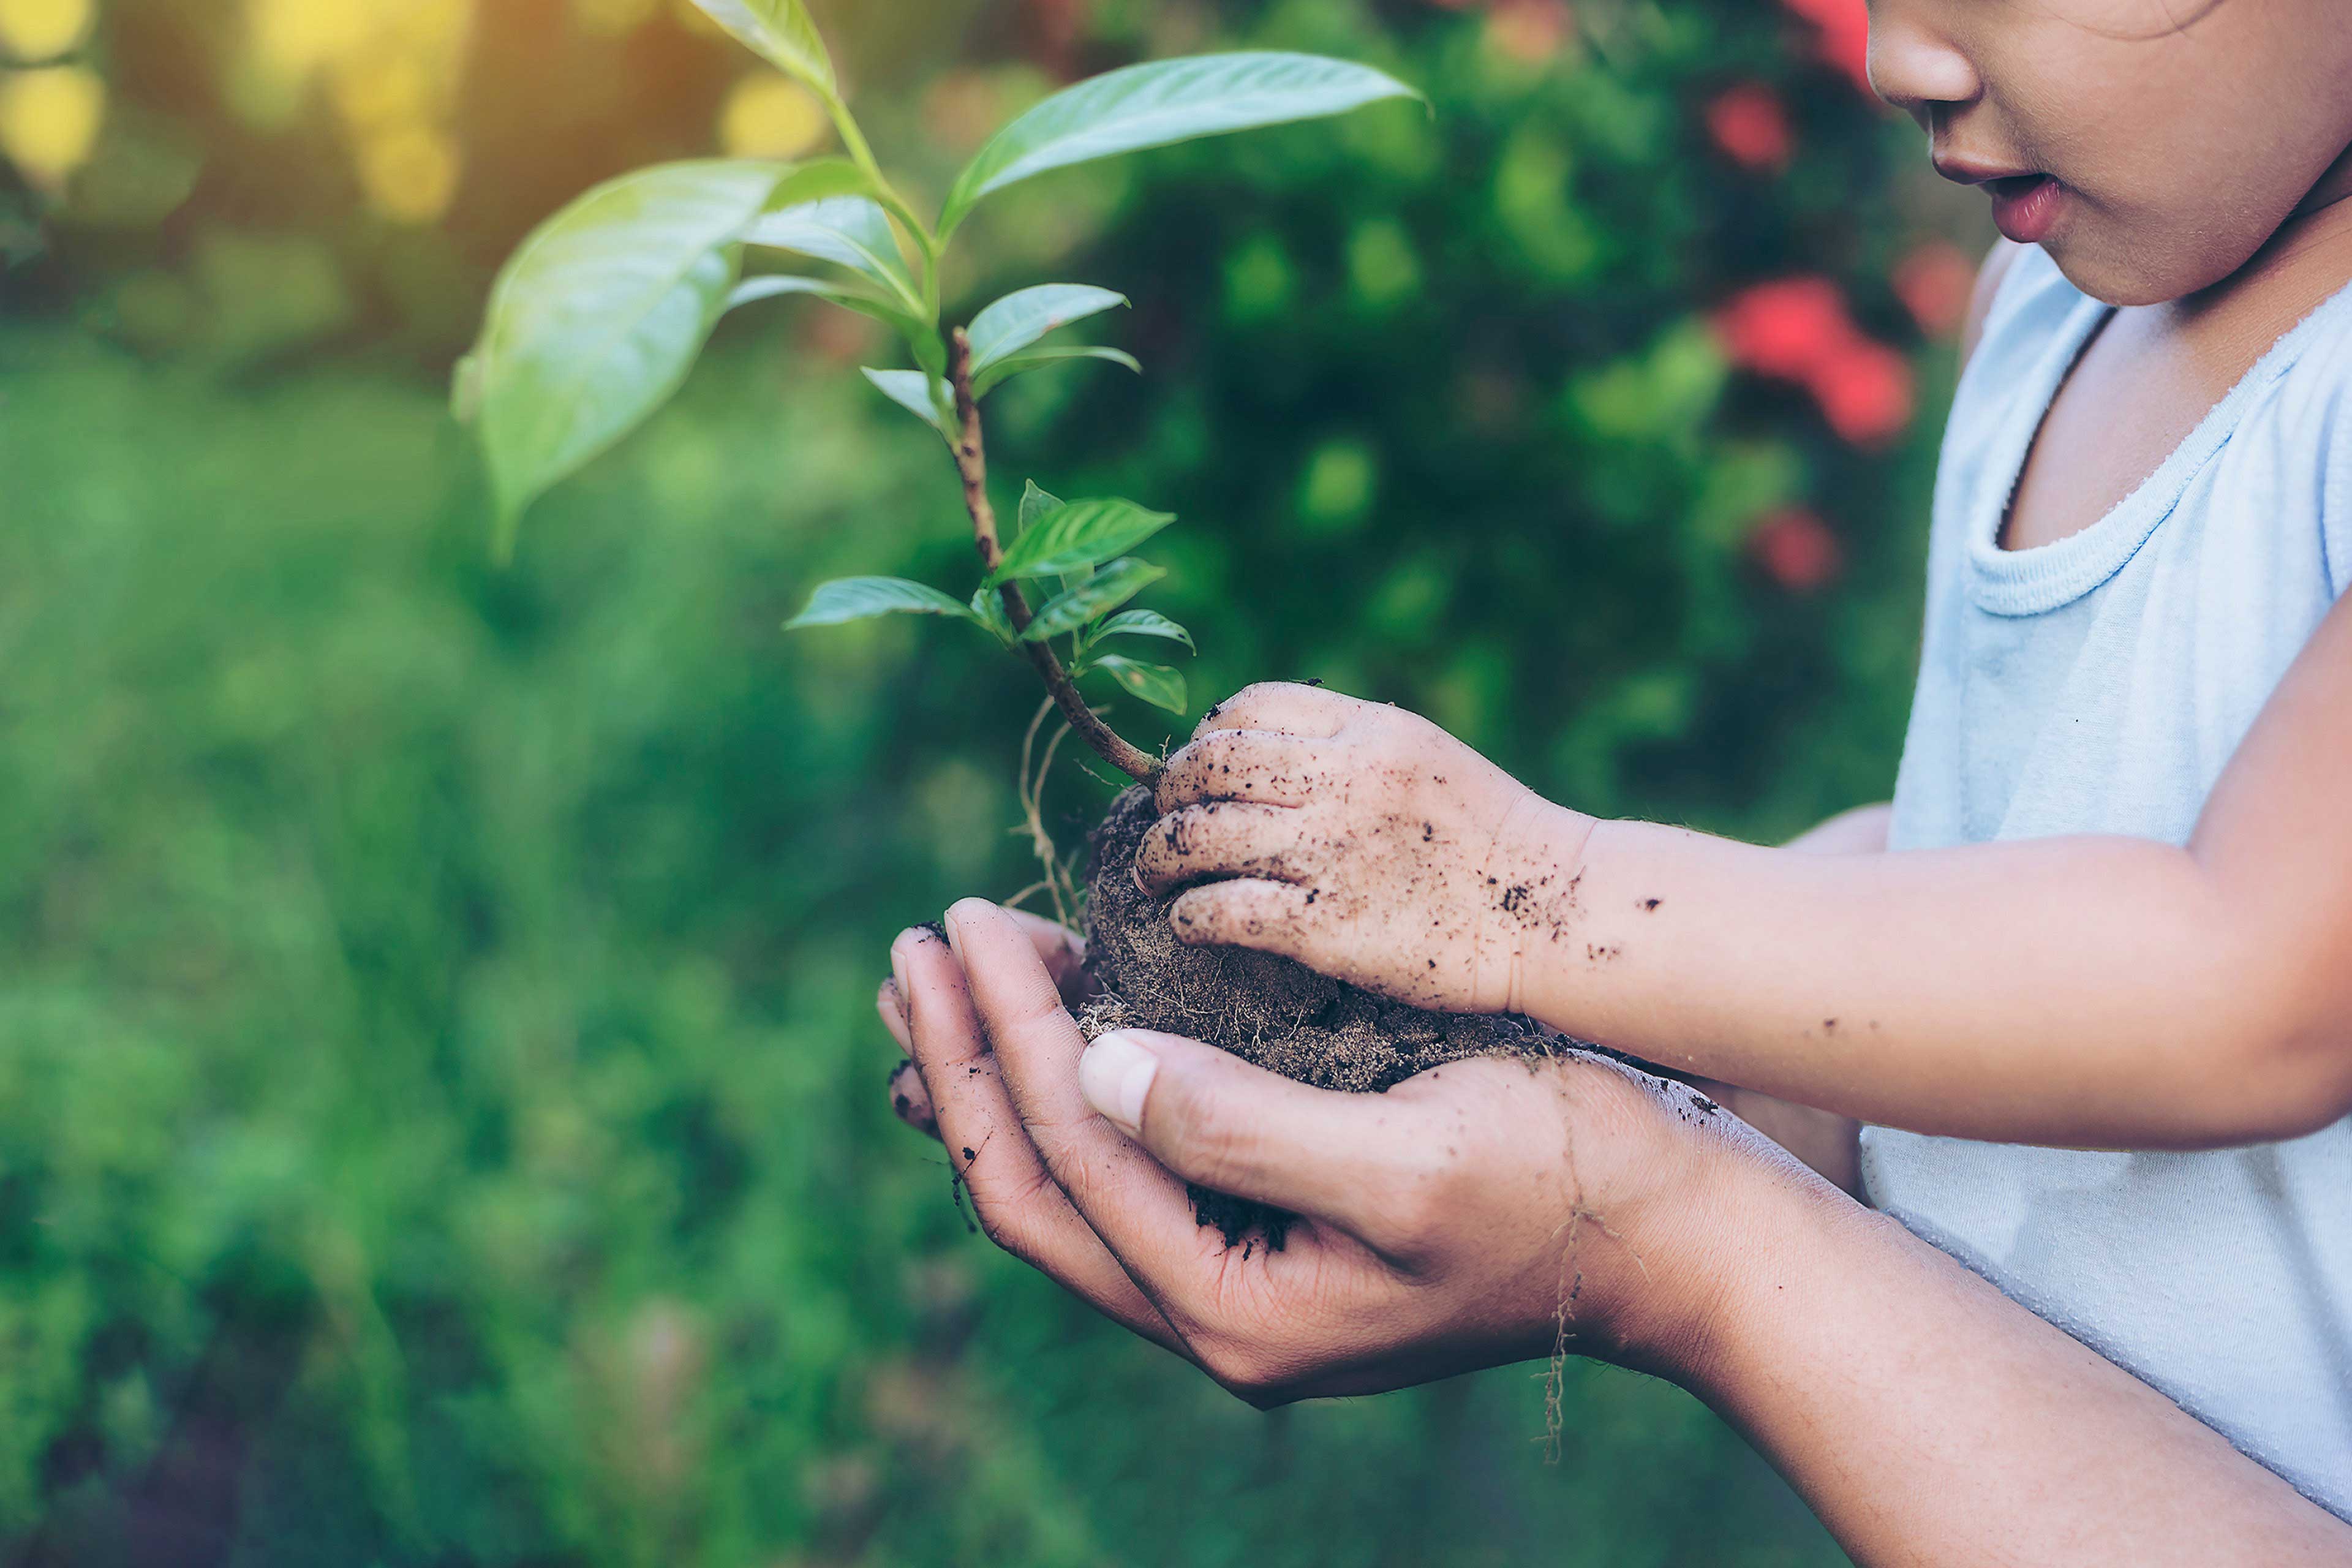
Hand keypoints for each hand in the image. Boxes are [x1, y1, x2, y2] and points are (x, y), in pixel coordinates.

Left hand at [879, 899, 1782, 1403]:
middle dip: (962, 1064)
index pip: (1069, 1157)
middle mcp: (1215, 1320)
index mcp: (1235, 1314)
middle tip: (915, 947)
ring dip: (999, 1078)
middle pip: (1031, 1189)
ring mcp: (1237, 1286)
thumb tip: (1094, 1068)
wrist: (1678, 1241)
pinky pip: (1123, 1174)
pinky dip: (1068, 1095)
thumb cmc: (1566, 1182)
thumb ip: (1242, 1126)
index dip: (1003, 1033)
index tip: (966, 917)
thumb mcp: (1413, 1153)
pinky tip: (1053, 1024)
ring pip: (1067, 1184)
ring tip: (947, 976)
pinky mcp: (1265, 1240)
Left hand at [1134, 682, 1592, 1013]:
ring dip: (1159, 857)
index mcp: (1370, 729)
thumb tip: (1258, 754)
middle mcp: (1344, 780)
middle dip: (1169, 794)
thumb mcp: (1423, 757)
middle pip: (1208, 767)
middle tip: (1167, 822)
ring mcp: (1331, 853)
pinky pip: (1220, 910)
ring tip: (1157, 874)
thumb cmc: (1491, 840)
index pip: (1248, 705)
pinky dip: (1188, 916)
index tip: (1200, 772)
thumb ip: (1348, 747)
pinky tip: (1189, 924)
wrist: (1559, 913)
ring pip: (1197, 836)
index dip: (1205, 737)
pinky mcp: (1326, 927)